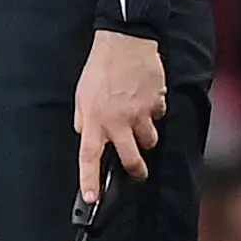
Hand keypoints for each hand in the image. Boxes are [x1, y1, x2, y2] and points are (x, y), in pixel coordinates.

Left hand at [73, 28, 166, 203]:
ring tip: (139, 122)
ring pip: (149, 140)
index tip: (91, 199)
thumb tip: (86, 134)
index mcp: (95, 120)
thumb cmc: (100, 67)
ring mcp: (140, 114)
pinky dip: (154, 112)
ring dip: (146, 137)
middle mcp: (118, 121)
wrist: (125, 41)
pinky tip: (146, 99)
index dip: (90, 181)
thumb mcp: (81, 95)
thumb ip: (84, 119)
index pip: (89, 157)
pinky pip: (158, 116)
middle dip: (136, 170)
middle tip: (138, 172)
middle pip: (131, 160)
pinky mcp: (156, 103)